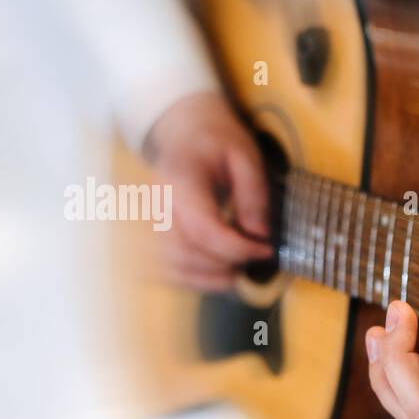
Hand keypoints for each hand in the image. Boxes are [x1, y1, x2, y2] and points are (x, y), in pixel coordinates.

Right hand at [144, 91, 271, 290]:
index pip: (203, 229)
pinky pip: (168, 271)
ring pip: (173, 268)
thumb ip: (254, 194)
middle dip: (225, 265)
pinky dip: (196, 281)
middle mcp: (158, 205)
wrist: (186, 137)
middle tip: (255, 256)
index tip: (266, 249)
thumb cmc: (218, 145)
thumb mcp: (247, 155)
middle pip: (185, 253)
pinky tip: (222, 272)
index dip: (237, 248)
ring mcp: (153, 223)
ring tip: (241, 266)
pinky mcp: (156, 236)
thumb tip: (258, 235)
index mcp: (180, 180)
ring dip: (211, 278)